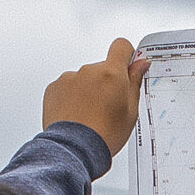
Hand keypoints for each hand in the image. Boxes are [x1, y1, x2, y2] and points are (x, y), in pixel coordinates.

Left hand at [42, 38, 148, 153]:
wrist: (75, 148)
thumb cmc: (104, 133)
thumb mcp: (130, 110)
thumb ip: (134, 82)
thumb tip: (140, 64)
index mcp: (111, 73)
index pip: (121, 47)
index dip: (127, 55)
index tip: (128, 66)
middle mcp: (89, 70)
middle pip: (102, 68)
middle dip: (107, 82)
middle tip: (109, 107)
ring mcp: (69, 78)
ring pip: (84, 79)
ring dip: (88, 91)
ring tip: (91, 115)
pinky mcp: (54, 87)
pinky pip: (67, 87)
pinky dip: (72, 98)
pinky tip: (77, 115)